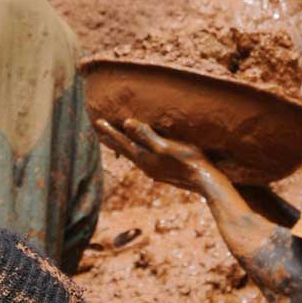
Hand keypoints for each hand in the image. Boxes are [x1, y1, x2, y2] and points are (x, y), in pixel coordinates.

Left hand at [95, 116, 210, 189]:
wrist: (204, 181)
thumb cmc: (188, 159)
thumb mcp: (166, 144)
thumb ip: (145, 134)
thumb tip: (126, 122)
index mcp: (144, 157)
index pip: (123, 141)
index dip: (110, 131)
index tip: (97, 122)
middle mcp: (145, 165)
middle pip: (124, 150)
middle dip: (111, 140)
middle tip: (98, 132)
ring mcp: (153, 171)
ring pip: (132, 156)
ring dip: (122, 148)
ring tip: (114, 142)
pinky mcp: (162, 173)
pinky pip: (142, 160)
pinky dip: (134, 153)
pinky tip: (140, 155)